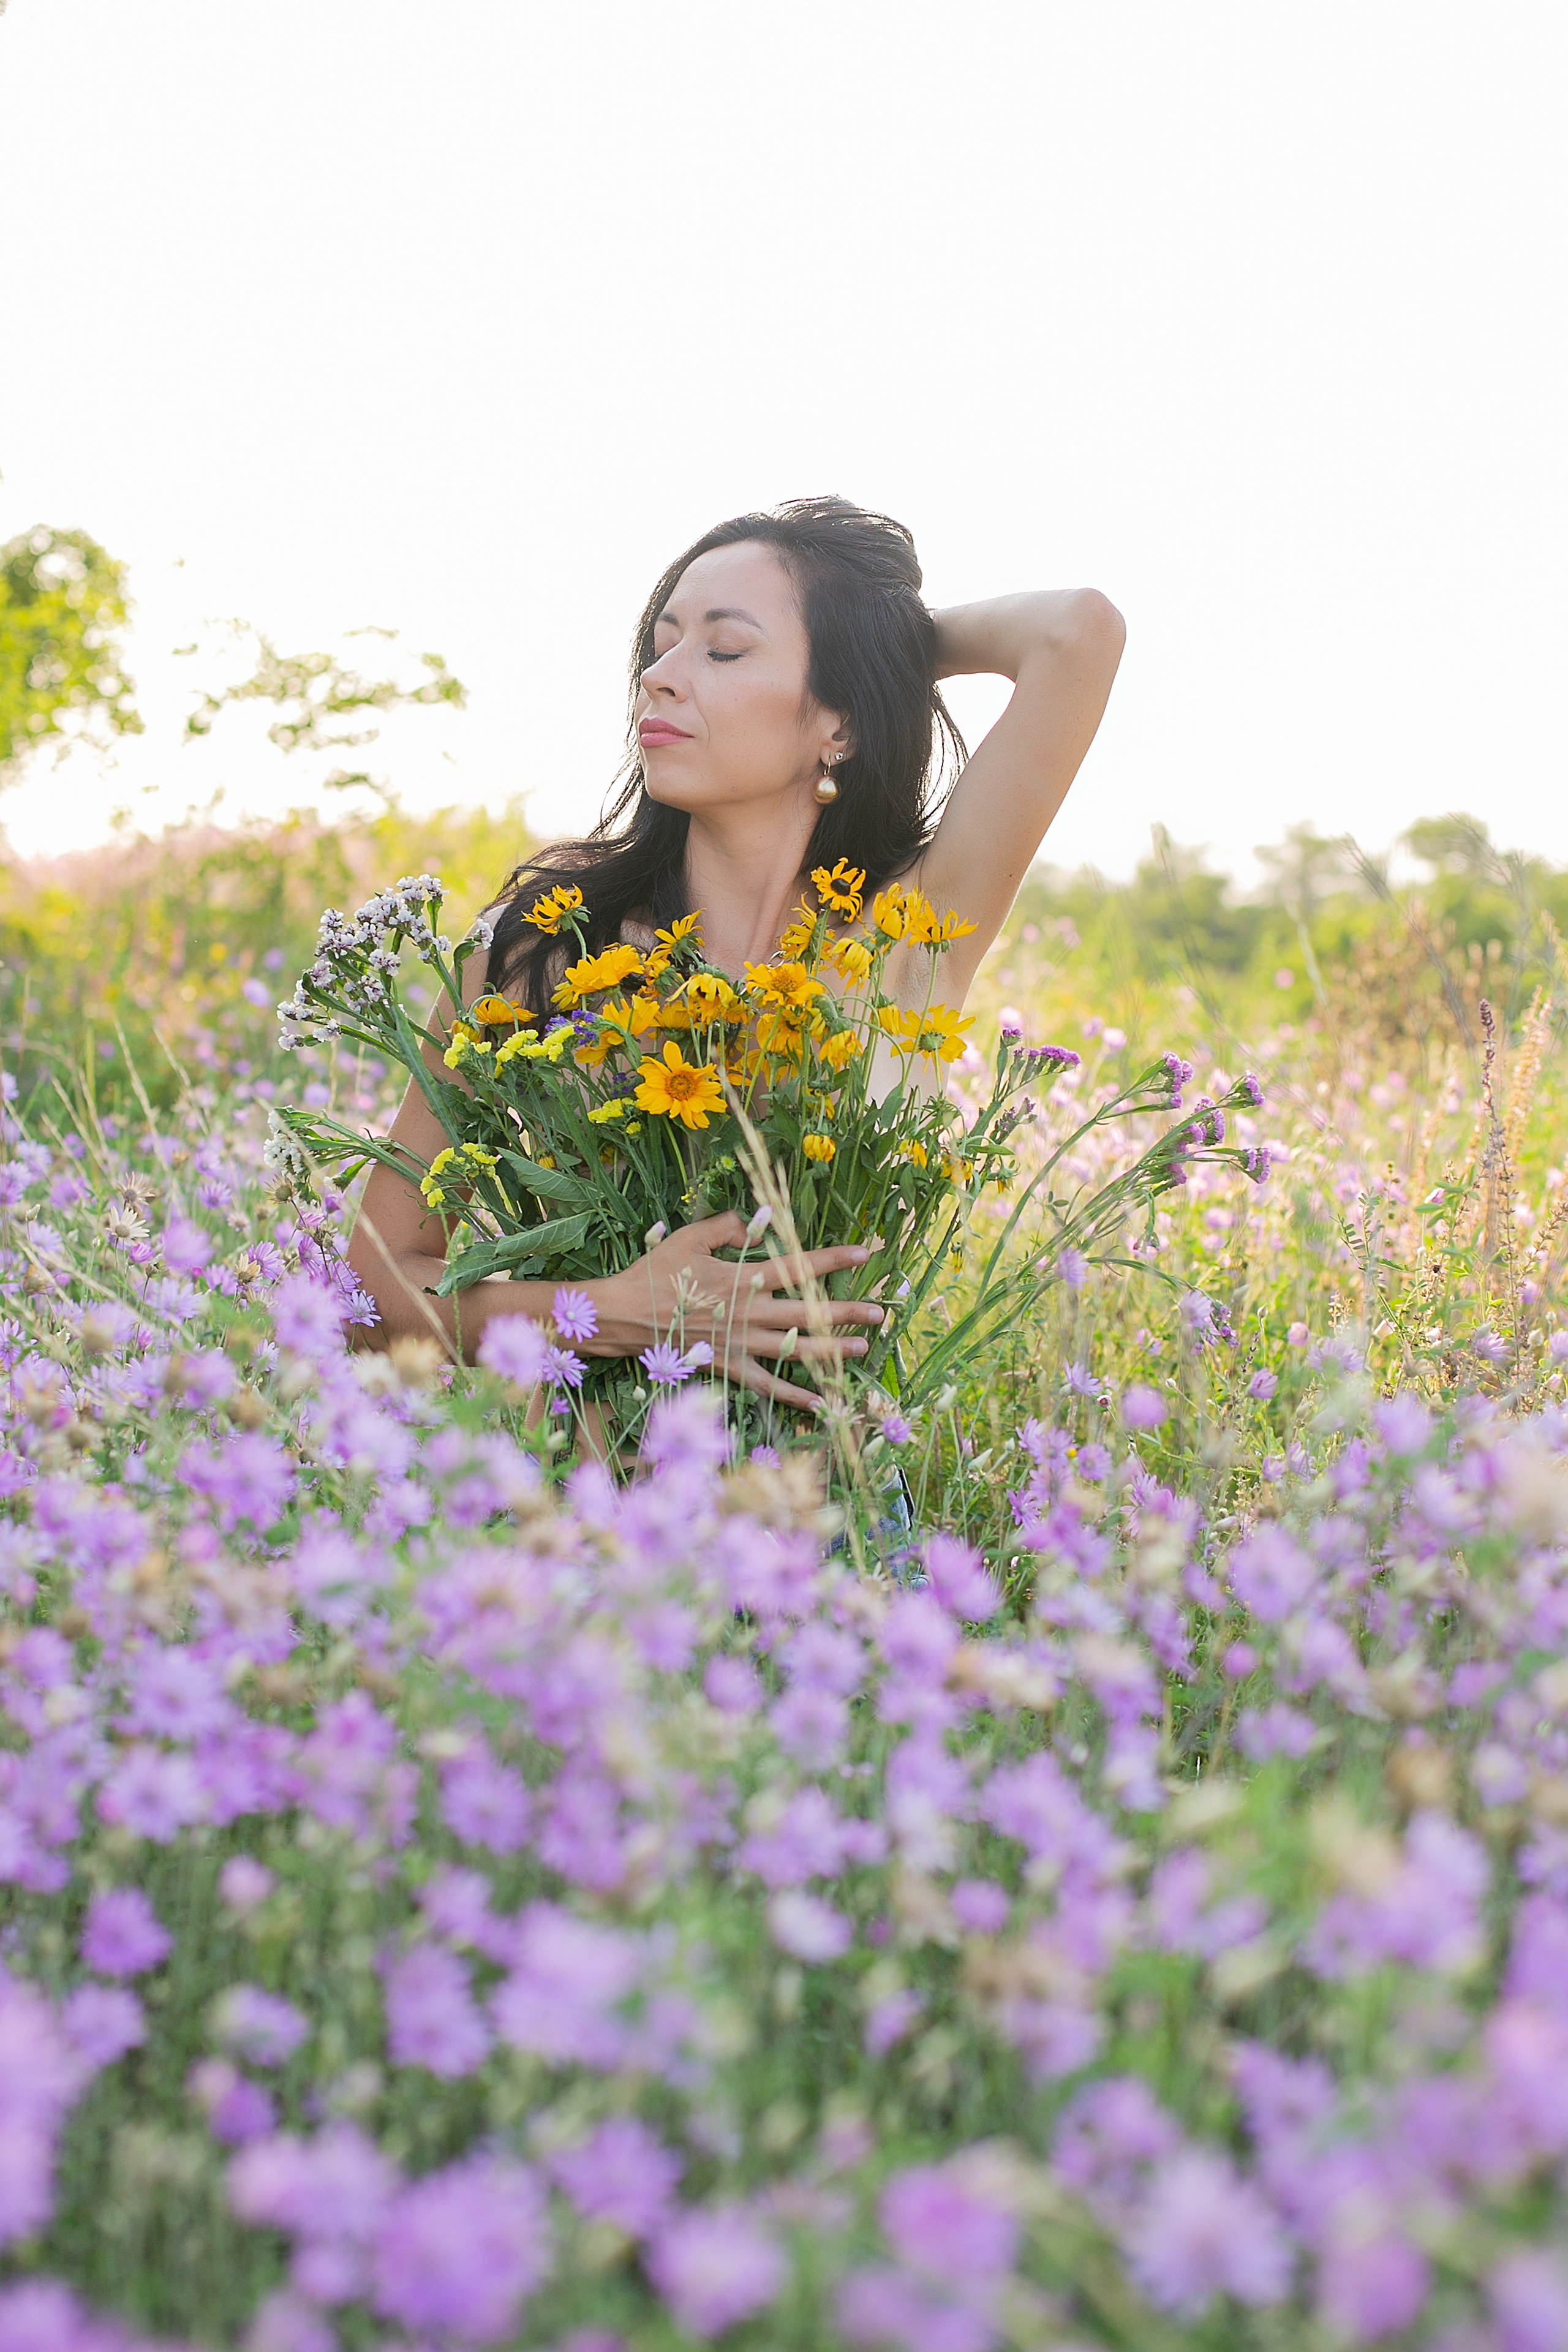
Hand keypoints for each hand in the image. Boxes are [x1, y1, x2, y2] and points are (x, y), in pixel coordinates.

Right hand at [594, 1211, 882, 1412]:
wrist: (624, 1315)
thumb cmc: (655, 1273)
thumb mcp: (689, 1237)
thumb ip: (725, 1225)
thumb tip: (752, 1218)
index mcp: (744, 1276)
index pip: (800, 1265)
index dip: (836, 1257)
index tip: (867, 1252)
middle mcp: (750, 1311)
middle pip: (808, 1311)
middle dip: (847, 1311)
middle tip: (881, 1311)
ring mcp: (741, 1343)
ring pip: (796, 1349)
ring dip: (833, 1349)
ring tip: (864, 1349)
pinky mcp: (729, 1366)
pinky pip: (769, 1385)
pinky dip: (795, 1395)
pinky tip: (821, 1401)